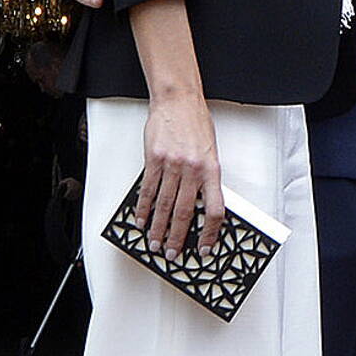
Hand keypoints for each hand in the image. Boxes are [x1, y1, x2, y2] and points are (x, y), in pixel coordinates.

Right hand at [138, 93, 221, 257]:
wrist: (178, 102)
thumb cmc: (196, 125)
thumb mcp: (210, 153)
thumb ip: (205, 179)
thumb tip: (199, 205)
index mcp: (212, 171)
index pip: (215, 210)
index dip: (210, 233)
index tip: (204, 247)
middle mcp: (193, 170)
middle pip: (185, 213)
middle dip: (177, 237)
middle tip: (171, 253)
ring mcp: (172, 165)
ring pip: (163, 205)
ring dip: (157, 228)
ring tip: (154, 242)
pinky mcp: (153, 159)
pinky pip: (147, 189)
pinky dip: (143, 207)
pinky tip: (140, 219)